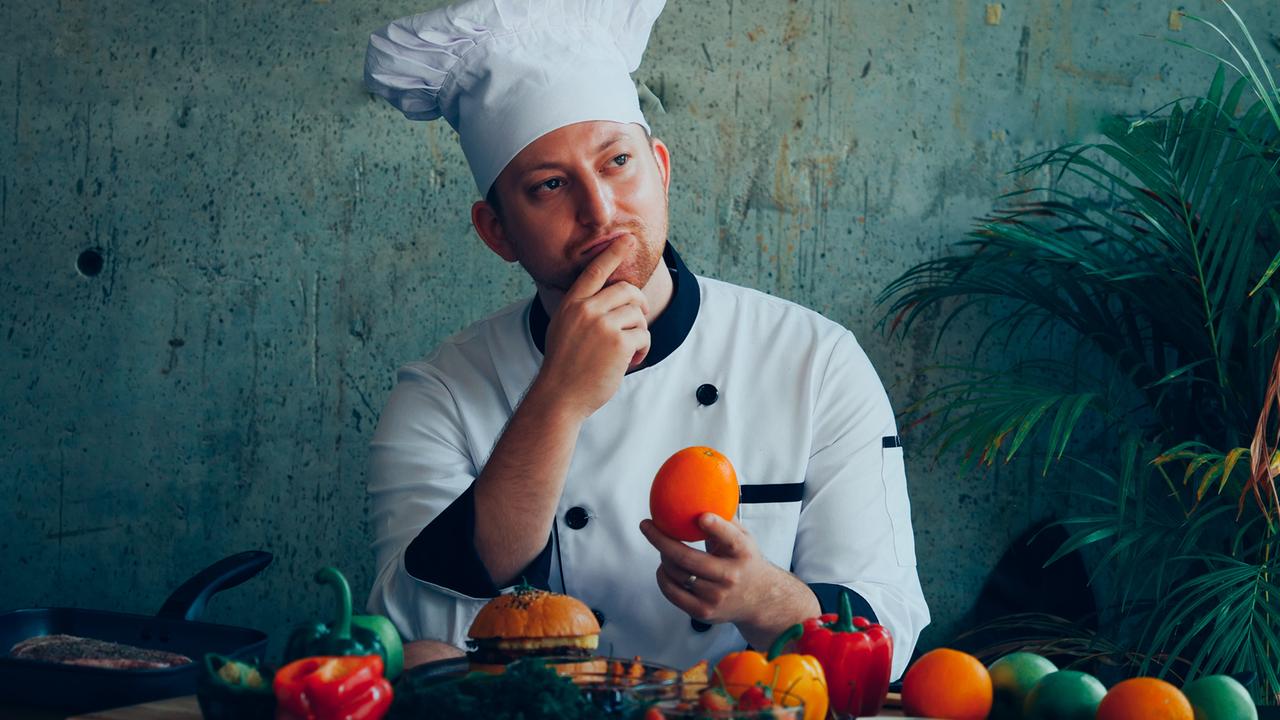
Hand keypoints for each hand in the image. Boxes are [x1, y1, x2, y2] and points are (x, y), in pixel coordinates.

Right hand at [533, 241, 650, 419]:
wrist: (560, 395)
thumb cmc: (564, 365)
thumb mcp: (563, 327)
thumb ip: (582, 309)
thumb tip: (609, 297)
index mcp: (572, 303)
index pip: (595, 270)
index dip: (613, 252)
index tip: (627, 239)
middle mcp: (586, 309)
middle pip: (627, 290)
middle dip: (639, 304)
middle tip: (640, 319)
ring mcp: (603, 325)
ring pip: (637, 315)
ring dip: (639, 332)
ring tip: (628, 350)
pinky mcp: (619, 342)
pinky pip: (644, 335)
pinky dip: (643, 349)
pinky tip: (630, 360)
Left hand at [639, 514, 819, 647]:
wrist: (761, 600)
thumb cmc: (746, 560)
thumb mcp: (744, 538)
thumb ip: (724, 519)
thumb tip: (701, 489)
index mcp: (743, 552)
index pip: (730, 538)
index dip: (716, 527)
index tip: (701, 517)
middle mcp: (731, 576)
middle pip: (688, 559)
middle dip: (661, 540)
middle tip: (646, 525)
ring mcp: (716, 597)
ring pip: (676, 574)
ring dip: (663, 557)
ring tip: (662, 546)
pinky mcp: (703, 612)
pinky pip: (672, 593)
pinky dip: (663, 577)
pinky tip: (663, 567)